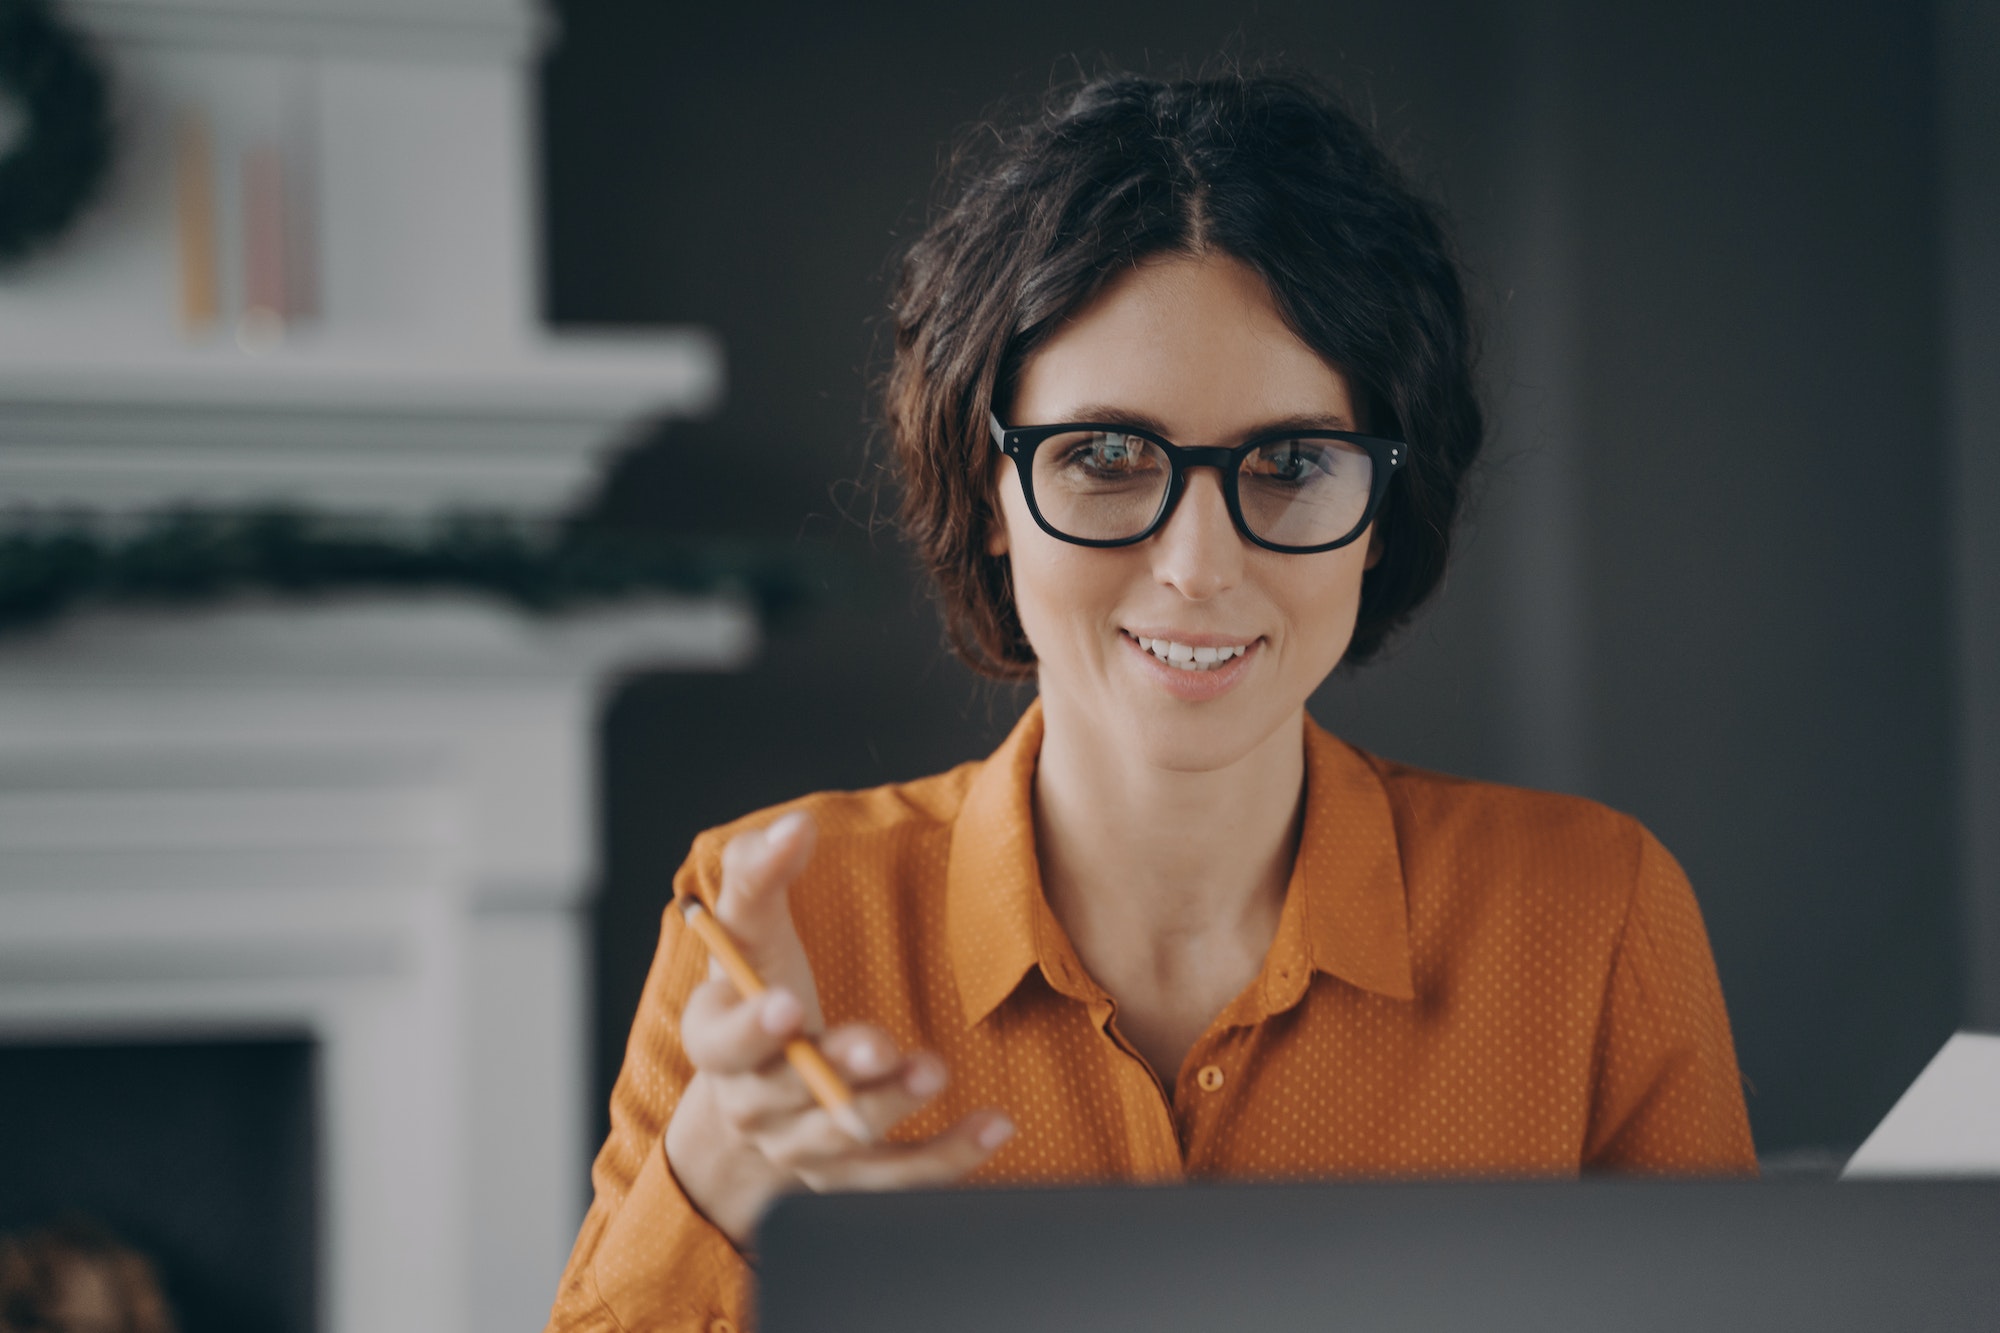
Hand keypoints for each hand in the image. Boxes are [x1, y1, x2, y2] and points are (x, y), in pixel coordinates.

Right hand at [664, 810, 1014, 1246]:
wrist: (758, 1083)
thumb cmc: (760, 984)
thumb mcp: (750, 926)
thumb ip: (760, 870)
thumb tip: (792, 828)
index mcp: (716, 1040)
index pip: (723, 1041)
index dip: (752, 1029)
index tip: (787, 1007)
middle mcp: (753, 1103)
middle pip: (786, 1097)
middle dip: (835, 1071)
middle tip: (879, 1045)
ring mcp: (802, 1145)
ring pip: (841, 1140)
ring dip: (889, 1107)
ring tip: (934, 1070)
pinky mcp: (853, 1173)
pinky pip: (899, 1178)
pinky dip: (947, 1159)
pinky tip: (993, 1126)